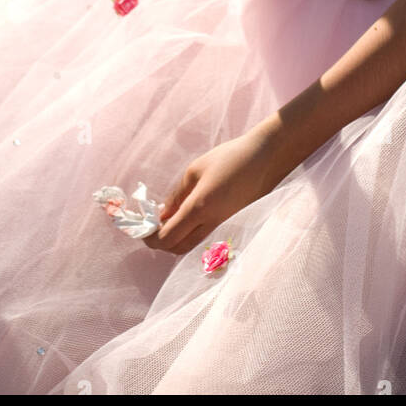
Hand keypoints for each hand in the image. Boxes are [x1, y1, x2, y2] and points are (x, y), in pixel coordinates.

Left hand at [143, 125, 287, 255]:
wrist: (264, 158)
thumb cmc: (228, 158)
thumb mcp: (194, 171)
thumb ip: (176, 196)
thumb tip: (161, 215)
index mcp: (200, 208)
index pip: (168, 238)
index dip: (151, 238)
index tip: (141, 228)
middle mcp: (211, 222)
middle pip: (178, 248)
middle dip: (160, 242)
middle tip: (150, 227)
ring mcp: (223, 225)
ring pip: (191, 245)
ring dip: (174, 239)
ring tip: (165, 221)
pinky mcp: (230, 223)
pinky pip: (203, 236)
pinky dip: (188, 233)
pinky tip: (184, 217)